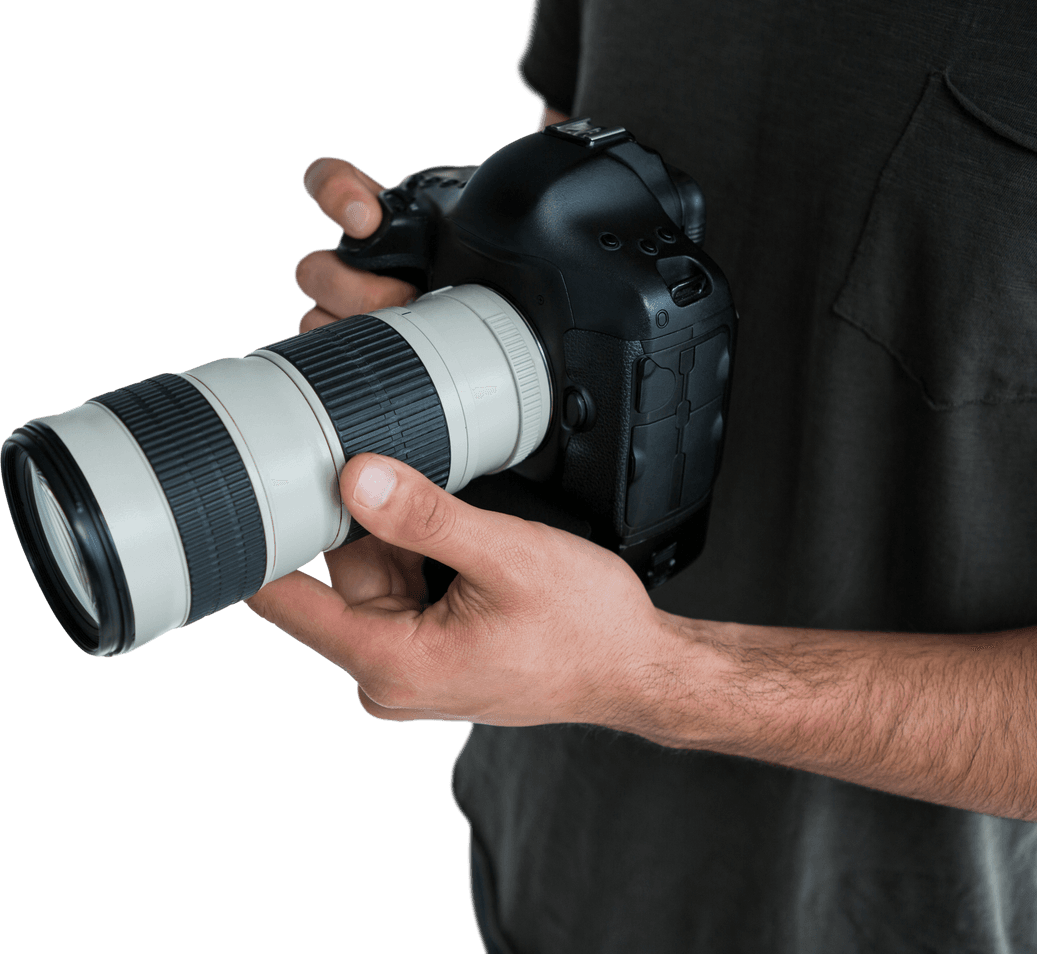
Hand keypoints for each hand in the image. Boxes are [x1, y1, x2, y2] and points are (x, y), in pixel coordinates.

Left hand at [247, 151, 672, 726]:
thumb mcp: (506, 556)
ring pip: (374, 578)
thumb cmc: (583, 627)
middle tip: (388, 466)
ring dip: (400, 538)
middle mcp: (389, 676)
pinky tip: (457, 537)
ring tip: (450, 513)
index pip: (286, 602)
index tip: (244, 488)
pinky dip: (420, 557)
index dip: (260, 540)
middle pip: (339, 577)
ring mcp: (411, 667)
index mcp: (392, 664)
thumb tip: (355, 477)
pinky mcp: (432, 655)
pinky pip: (402, 592)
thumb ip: (427, 517)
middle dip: (362, 523)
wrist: (634, 667)